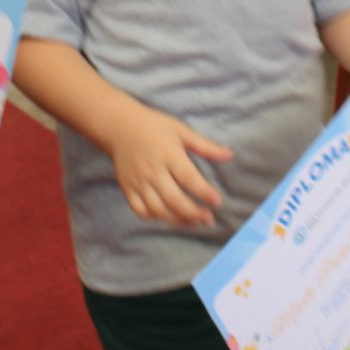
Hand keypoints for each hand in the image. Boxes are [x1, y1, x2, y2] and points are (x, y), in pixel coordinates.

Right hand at [109, 102, 231, 226]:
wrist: (119, 126)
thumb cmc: (154, 126)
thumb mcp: (181, 130)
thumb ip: (205, 146)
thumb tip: (230, 155)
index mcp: (168, 153)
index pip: (188, 177)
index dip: (204, 192)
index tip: (218, 202)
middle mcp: (152, 170)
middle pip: (174, 199)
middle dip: (193, 213)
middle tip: (209, 219)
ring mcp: (138, 181)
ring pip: (158, 209)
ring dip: (177, 220)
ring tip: (194, 223)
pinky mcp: (127, 188)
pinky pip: (140, 210)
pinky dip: (155, 218)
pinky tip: (169, 218)